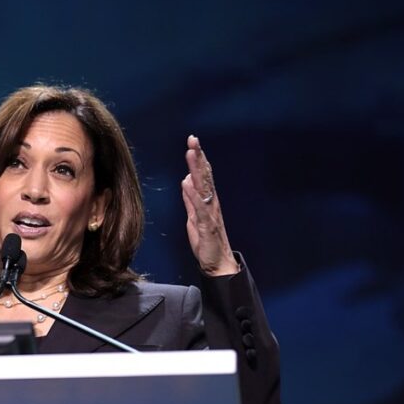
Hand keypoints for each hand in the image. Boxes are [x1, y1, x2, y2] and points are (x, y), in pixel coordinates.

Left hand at [181, 135, 238, 275]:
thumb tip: (186, 181)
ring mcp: (210, 213)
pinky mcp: (207, 225)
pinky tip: (188, 184)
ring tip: (192, 154)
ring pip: (204, 187)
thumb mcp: (193, 217)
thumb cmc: (206, 241)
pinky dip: (194, 196)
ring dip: (197, 170)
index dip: (198, 159)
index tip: (192, 142)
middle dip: (199, 157)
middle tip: (193, 139)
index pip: (203, 176)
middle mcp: (211, 203)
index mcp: (207, 201)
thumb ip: (190, 200)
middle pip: (205, 176)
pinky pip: (200, 208)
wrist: (216, 263)